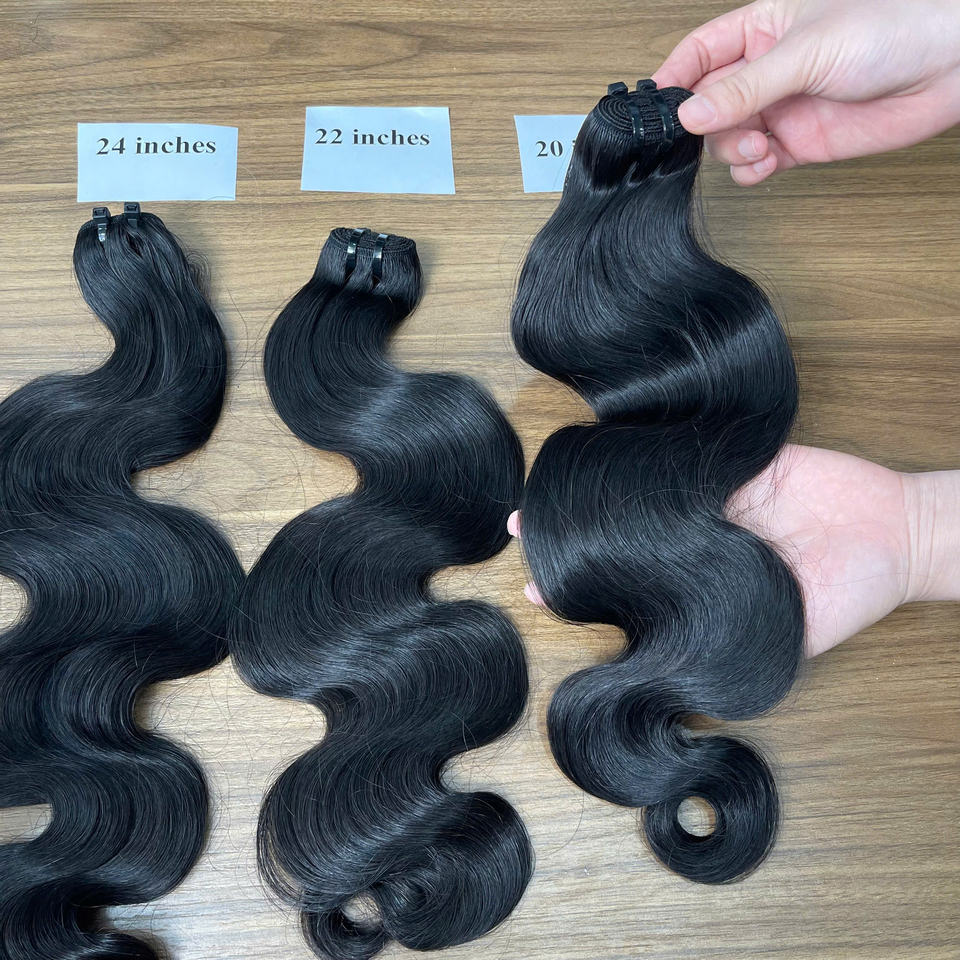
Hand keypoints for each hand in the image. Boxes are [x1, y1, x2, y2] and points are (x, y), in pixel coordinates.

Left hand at [510, 445, 959, 656]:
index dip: (583, 591)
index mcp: (698, 581)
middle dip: (572, 532)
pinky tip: (605, 449)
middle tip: (521, 527)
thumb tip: (665, 696)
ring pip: (641, 490)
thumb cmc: (840, 595)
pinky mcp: (735, 460)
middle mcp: (695, 538)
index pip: (627, 587)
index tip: (536, 590)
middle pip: (621, 532)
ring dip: (596, 488)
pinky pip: (686, 451)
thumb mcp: (778, 642)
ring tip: (546, 486)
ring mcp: (712, 495)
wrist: (897, 537)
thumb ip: (723, 657)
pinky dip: (647, 451)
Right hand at [652, 0, 959, 184]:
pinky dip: (751, 171)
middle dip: (707, 124)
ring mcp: (781, 107)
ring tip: (758, 146)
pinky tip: (765, 163)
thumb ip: (745, 88)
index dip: (675, 79)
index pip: (699, 54)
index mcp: (761, 29)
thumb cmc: (894, 28)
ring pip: (728, 139)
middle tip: (720, 132)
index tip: (659, 107)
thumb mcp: (806, 52)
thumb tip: (690, 115)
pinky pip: (756, 164)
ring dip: (732, 150)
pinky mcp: (799, 142)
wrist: (949, 65)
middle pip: (708, 105)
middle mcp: (766, 70)